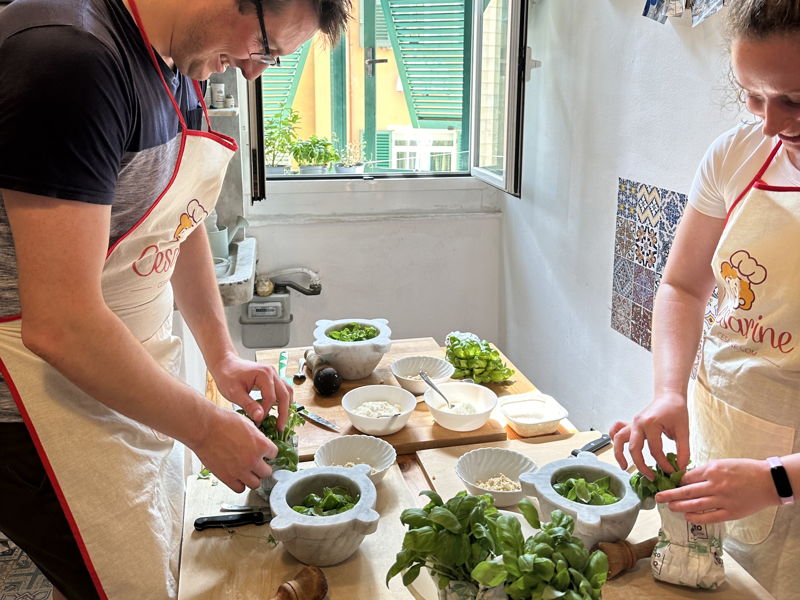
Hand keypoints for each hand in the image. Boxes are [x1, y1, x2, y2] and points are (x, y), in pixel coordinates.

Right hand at [192, 406, 277, 491]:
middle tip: (256, 463)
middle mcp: (253, 460)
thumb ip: (257, 437)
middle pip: (267, 472)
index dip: (267, 452)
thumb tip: (260, 442)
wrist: (205, 427)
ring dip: (253, 478)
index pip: (274, 454)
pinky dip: (240, 484)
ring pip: (255, 484)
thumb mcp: (247, 423)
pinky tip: (237, 477)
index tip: (263, 452)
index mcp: (261, 445)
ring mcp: (240, 470)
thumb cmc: (223, 421)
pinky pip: (240, 489)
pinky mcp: (227, 477)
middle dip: (262, 467)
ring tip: (247, 471)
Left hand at [209, 353, 291, 427]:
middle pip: (284, 395)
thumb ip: (249, 405)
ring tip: (281, 420)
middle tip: (279, 428)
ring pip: (287, 391)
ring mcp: (274, 374)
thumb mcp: (234, 393)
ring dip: (286, 406)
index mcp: (264, 374)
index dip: (266, 412)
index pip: (271, 398)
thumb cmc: (227, 376)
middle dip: (283, 413)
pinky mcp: (272, 377)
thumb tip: (260, 417)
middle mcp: (272, 372)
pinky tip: (278, 410)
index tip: (258, 423)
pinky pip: (283, 389)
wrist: (225, 364)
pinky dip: (283, 400)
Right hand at [610, 391, 689, 479]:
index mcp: (651, 424)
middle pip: (634, 448)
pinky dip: (615, 440)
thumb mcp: (683, 431)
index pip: (655, 450)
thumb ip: (683, 451)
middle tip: (651, 477)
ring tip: (624, 467)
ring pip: (619, 440)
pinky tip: (619, 449)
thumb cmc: (676, 410)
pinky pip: (617, 431)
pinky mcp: (631, 423)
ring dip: (619, 454)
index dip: (664, 464)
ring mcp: (632, 423)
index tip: (671, 472)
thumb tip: (680, 468)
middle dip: (641, 466)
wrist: (669, 396)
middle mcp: (638, 423)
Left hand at [655, 458, 775, 523]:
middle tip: (658, 497)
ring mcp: (723, 500)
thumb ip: (705, 470)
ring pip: (695, 505)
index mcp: (712, 470)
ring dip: (680, 507)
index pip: (688, 477)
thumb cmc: (745, 469)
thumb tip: (688, 478)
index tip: (671, 484)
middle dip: (670, 495)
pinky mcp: (731, 512)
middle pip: (686, 492)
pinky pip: (710, 517)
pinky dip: (697, 518)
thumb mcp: (722, 463)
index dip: (677, 482)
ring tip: (669, 507)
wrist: (768, 481)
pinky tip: (687, 517)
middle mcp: (715, 485)